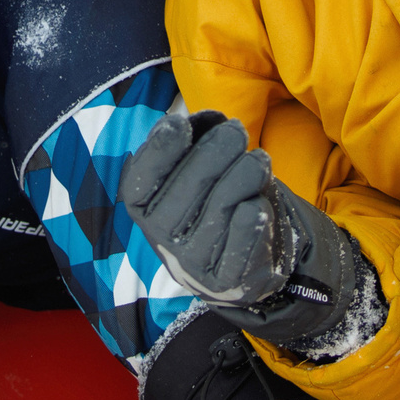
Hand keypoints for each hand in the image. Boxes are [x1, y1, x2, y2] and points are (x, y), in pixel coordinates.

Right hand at [117, 104, 363, 350]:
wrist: (236, 260)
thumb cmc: (210, 199)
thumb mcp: (196, 165)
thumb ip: (196, 138)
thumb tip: (205, 119)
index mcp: (143, 208)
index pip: (141, 181)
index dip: (158, 152)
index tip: (178, 124)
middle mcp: (161, 238)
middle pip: (187, 187)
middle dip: (214, 151)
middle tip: (236, 131)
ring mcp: (193, 263)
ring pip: (221, 208)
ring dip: (244, 176)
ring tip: (259, 160)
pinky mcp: (227, 281)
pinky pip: (242, 244)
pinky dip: (252, 222)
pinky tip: (258, 204)